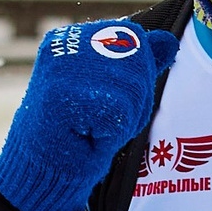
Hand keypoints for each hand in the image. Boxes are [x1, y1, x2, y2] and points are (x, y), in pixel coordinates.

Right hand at [0, 21, 179, 210]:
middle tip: (97, 121)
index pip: (135, 39)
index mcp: (75, 36)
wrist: (42, 174)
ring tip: (91, 129)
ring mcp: (62, 65)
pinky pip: (121, 112)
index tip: (100, 102)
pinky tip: (85, 136)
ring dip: (122, 120)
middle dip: (133, 100)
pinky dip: (112, 134)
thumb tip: (169, 41)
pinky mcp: (64, 93)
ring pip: (133, 88)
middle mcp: (65, 42)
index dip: (134, 79)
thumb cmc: (77, 135)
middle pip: (138, 61)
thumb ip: (140, 64)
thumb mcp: (117, 93)